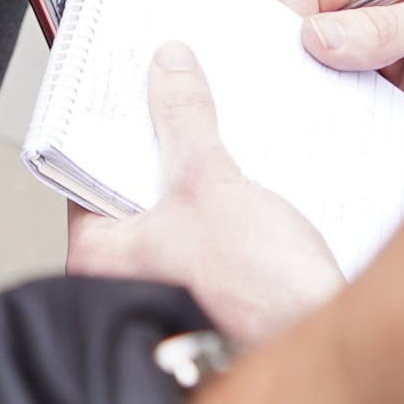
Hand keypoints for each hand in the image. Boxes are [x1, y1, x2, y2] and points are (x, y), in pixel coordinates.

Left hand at [62, 41, 346, 346]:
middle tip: (172, 86)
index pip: (85, 172)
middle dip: (160, 137)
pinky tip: (247, 156)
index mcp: (103, 258)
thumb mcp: (209, 183)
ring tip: (213, 115)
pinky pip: (213, 216)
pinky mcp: (220, 276)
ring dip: (198, 160)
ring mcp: (177, 276)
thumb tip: (168, 68)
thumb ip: (184, 118)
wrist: (318, 334)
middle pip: (135, 181)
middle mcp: (132, 274)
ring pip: (177, 199)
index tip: (124, 83)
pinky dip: (226, 185)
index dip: (107, 124)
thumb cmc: (253, 297)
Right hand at [277, 0, 403, 115]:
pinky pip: (363, 112)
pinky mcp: (403, 96)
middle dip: (310, 63)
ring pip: (335, 78)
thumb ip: (390, 26)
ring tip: (344, 120)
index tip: (291, 54)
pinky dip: (359, 125)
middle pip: (318, 35)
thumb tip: (320, 35)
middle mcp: (384, 7)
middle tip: (305, 95)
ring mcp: (391, 54)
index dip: (295, 16)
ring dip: (336, 99)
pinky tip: (368, 136)